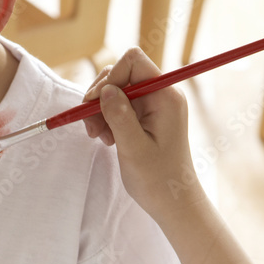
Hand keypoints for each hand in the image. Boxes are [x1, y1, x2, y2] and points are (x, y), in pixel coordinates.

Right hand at [82, 48, 204, 214]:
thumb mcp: (134, 149)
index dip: (110, 78)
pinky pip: (119, 105)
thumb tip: (105, 90)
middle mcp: (161, 95)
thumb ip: (120, 116)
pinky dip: (106, 119)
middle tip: (91, 126)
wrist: (172, 201)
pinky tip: (106, 138)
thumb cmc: (158, 179)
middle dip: (100, 97)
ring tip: (98, 136)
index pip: (133, 61)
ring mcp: (153, 106)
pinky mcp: (145, 117)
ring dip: (100, 110)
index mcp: (165, 96)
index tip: (96, 105)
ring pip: (116, 90)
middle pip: (121, 74)